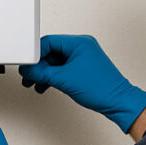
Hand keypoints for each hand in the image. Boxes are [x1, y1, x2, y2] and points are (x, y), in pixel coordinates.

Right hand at [19, 35, 145, 132]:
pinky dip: (54, 77)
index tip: (27, 65)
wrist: (117, 103)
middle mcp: (82, 47)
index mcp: (79, 43)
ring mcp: (83, 57)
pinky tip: (46, 85)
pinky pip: (63, 69)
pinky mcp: (83, 68)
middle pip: (51, 51)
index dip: (35, 54)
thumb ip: (42, 73)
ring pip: (56, 62)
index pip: (49, 42)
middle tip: (29, 76)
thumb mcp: (64, 80)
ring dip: (45, 73)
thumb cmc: (101, 88)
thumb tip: (28, 70)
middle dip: (39, 66)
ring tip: (35, 83)